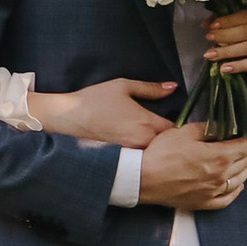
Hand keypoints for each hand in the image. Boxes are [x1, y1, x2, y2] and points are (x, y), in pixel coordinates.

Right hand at [30, 76, 175, 145]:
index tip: (174, 121)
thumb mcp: (123, 86)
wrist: (68, 118)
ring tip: (151, 138)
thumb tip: (172, 87)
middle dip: (169, 140)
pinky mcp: (120, 159)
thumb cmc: (94, 100)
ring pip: (153, 153)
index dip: (178, 126)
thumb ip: (150, 88)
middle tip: (165, 130)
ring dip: (156, 148)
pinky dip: (142, 154)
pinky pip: (139, 159)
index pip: (176, 130)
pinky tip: (134, 144)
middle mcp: (142, 142)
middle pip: (167, 145)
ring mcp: (131, 153)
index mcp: (146, 123)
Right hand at [136, 121, 246, 209]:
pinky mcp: (204, 203)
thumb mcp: (185, 132)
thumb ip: (208, 128)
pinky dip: (236, 191)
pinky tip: (239, 186)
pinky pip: (227, 199)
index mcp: (219, 156)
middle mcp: (221, 176)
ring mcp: (213, 191)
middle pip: (245, 162)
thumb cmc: (162, 153)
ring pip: (240, 180)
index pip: (246, 145)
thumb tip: (223, 126)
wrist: (144, 179)